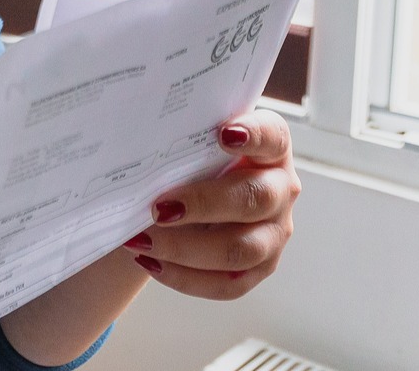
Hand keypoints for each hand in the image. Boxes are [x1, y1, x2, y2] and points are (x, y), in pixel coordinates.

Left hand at [121, 108, 297, 299]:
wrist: (193, 195)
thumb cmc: (195, 160)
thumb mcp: (195, 141)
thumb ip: (183, 134)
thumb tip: (137, 135)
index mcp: (271, 148)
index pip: (273, 136)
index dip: (253, 135)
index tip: (223, 134)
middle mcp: (281, 190)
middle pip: (255, 199)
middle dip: (204, 204)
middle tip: (160, 208)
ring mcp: (275, 233)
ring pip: (241, 249)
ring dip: (186, 248)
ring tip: (142, 240)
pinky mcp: (259, 269)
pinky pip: (227, 284)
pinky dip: (185, 277)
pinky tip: (151, 262)